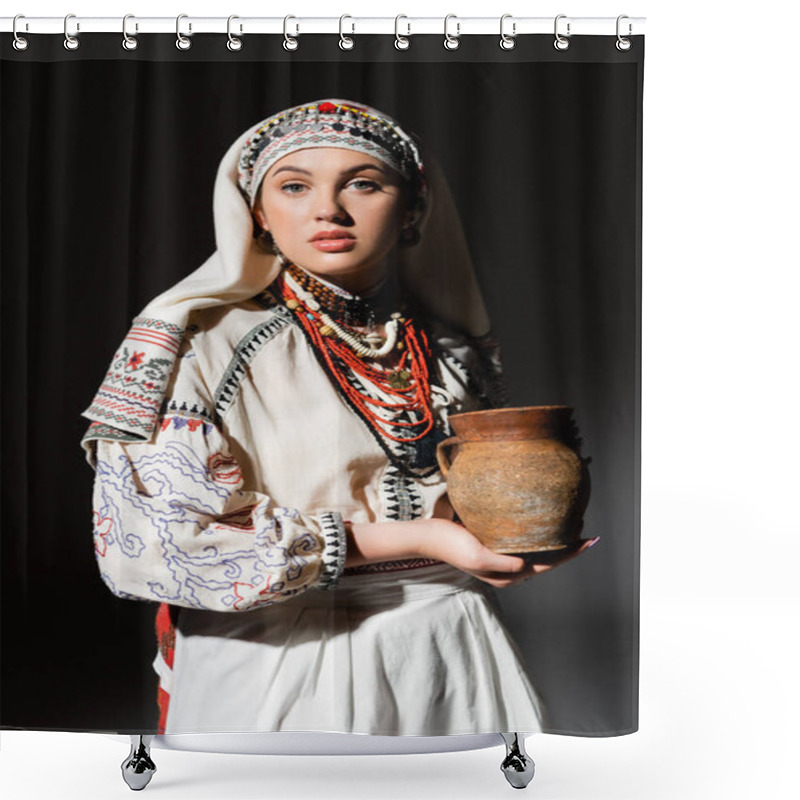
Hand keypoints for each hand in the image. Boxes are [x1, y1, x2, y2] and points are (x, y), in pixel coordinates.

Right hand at [416, 519, 598, 588]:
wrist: (428, 535)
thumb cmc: (450, 544)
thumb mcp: (476, 555)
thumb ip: (502, 563)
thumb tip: (526, 566)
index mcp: (507, 576)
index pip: (547, 566)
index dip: (569, 554)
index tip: (588, 540)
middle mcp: (508, 570)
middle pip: (546, 560)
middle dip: (567, 546)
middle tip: (585, 528)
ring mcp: (503, 558)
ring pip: (537, 551)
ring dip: (555, 539)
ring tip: (571, 524)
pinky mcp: (496, 546)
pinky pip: (525, 542)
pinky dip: (539, 534)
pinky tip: (544, 522)